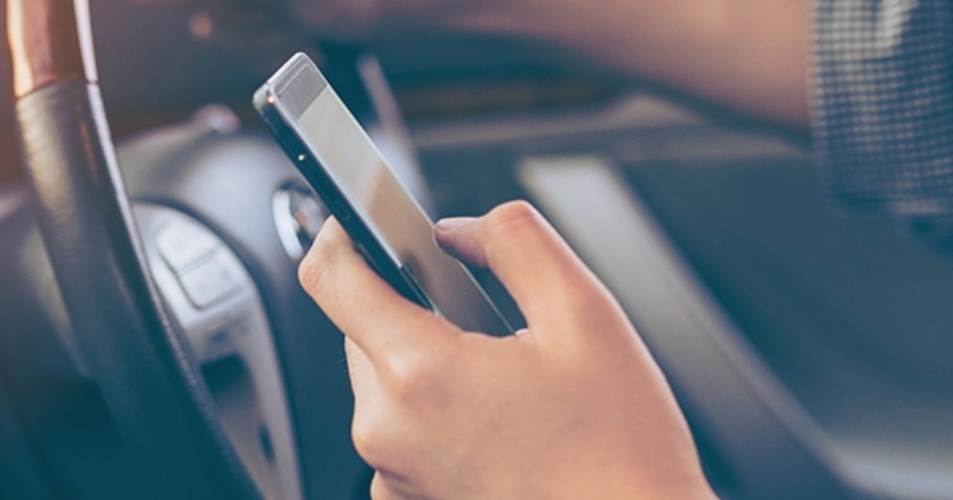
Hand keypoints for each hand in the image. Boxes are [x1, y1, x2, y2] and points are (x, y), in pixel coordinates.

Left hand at [298, 201, 713, 498]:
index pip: (332, 275)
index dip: (345, 229)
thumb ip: (514, 242)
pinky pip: (398, 431)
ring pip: (380, 380)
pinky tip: (495, 422)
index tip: (364, 214)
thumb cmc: (620, 452)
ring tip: (503, 380)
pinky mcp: (404, 499)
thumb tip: (458, 231)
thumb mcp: (586, 315)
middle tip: (482, 313)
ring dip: (423, 360)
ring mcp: (390, 473)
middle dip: (409, 304)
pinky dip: (432, 413)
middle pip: (359, 327)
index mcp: (420, 373)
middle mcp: (387, 430)